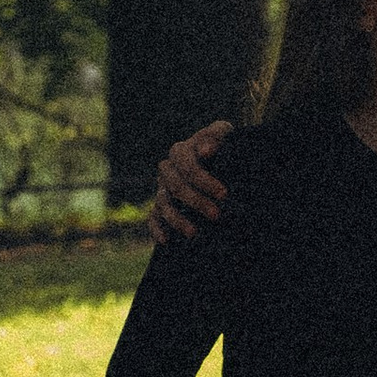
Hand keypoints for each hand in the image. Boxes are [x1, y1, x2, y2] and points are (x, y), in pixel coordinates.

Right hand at [146, 120, 233, 247]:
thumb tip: (206, 150)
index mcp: (180, 151)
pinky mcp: (159, 206)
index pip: (187, 166)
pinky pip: (152, 218)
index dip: (204, 180)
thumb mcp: (225, 136)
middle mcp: (167, 170)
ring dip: (177, 219)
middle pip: (175, 186)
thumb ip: (217, 136)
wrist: (219, 161)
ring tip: (194, 233)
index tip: (224, 194)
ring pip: (163, 204)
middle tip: (217, 215)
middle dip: (196, 201)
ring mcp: (161, 188)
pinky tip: (166, 241)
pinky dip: (156, 229)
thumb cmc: (223, 146)